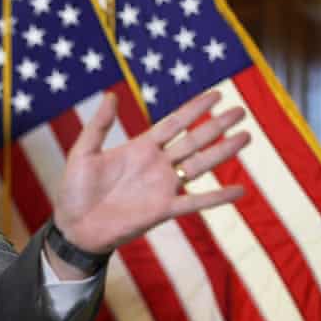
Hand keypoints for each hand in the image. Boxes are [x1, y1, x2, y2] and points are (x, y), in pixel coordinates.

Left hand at [53, 89, 249, 255]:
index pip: (173, 124)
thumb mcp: (82, 152)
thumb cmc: (74, 190)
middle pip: (193, 140)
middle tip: (241, 111)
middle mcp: (156, 165)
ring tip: (246, 137)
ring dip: (222, 153)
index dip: (194, 109)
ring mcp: (162, 187)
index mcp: (139, 149)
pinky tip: (239, 191)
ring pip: (199, 165)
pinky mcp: (162, 210)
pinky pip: (195, 202)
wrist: (73, 227)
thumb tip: (111, 94)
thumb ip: (98, 125)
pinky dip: (216, 197)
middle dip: (216, 125)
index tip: (216, 93)